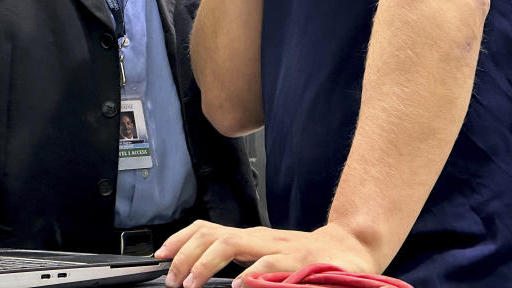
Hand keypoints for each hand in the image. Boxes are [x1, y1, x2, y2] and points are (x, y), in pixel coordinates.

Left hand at [155, 221, 378, 287]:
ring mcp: (277, 247)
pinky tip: (240, 285)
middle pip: (211, 235)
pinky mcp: (299, 261)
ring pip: (231, 244)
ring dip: (207, 264)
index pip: (205, 229)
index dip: (179, 240)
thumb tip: (206, 273)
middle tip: (173, 279)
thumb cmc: (305, 259)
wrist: (351, 250)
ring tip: (193, 282)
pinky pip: (269, 265)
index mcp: (249, 237)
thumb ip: (241, 261)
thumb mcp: (266, 257)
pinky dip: (252, 275)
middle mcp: (259, 237)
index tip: (160, 256)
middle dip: (185, 255)